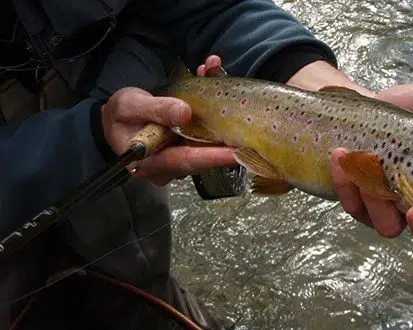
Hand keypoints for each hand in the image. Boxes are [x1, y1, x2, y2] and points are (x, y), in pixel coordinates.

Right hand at [101, 87, 236, 185]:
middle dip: (225, 137)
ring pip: (208, 141)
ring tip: (225, 86)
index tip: (235, 153)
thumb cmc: (120, 115)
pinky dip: (214, 112)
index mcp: (151, 162)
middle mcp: (170, 166)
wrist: (118, 117)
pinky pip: (207, 134)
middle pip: (203, 154)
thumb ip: (156, 109)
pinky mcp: (190, 148)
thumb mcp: (130, 106)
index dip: (212, 158)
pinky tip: (213, 80)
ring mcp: (182, 158)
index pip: (186, 161)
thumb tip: (185, 113)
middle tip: (249, 128)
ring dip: (220, 116)